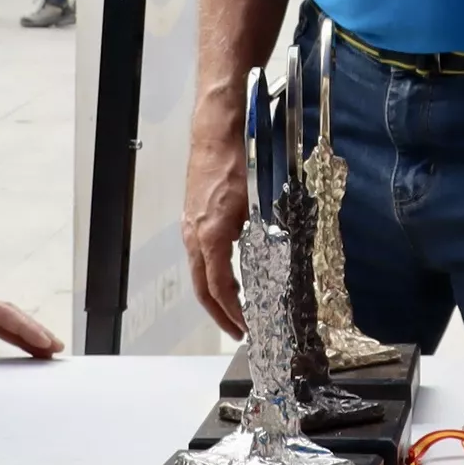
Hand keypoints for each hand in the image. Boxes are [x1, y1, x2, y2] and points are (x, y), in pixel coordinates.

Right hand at [180, 122, 250, 335]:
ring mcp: (191, 228)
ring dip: (216, 294)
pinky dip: (213, 273)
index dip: (231, 311)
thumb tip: (272, 259)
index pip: (218, 287)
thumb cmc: (233, 163)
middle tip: (237, 329)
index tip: (244, 325)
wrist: (215, 135)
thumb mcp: (254, 204)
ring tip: (235, 308)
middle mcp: (194, 237)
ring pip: (199, 272)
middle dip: (219, 313)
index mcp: (210, 237)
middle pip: (202, 288)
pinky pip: (200, 256)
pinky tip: (228, 274)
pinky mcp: (193, 219)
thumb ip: (259, 234)